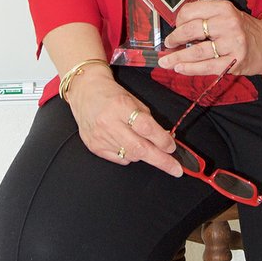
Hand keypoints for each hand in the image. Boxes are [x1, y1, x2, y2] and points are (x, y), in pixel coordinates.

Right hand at [65, 66, 182, 175]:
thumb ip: (149, 121)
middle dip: (161, 160)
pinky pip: (120, 159)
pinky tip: (128, 145)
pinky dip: (130, 155)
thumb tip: (166, 141)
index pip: (146, 127)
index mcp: (121, 106)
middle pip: (139, 148)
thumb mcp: (134, 101)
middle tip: (176, 169)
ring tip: (146, 145)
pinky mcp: (94, 147)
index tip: (172, 148)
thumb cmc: (112, 94)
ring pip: (131, 155)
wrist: (85, 91)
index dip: (162, 140)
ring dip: (145, 155)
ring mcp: (100, 136)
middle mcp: (109, 122)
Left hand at [158, 0, 261, 76]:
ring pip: (196, 51)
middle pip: (190, 30)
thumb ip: (206, 19)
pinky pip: (206, 66)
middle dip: (174, 38)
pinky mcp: (234, 62)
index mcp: (223, 8)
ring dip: (177, 57)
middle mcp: (228, 23)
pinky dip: (189, 68)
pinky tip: (179, 68)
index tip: (176, 27)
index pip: (191, 11)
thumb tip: (177, 31)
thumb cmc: (245, 30)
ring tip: (166, 61)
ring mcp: (232, 43)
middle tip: (168, 44)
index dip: (178, 20)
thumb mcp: (228, 15)